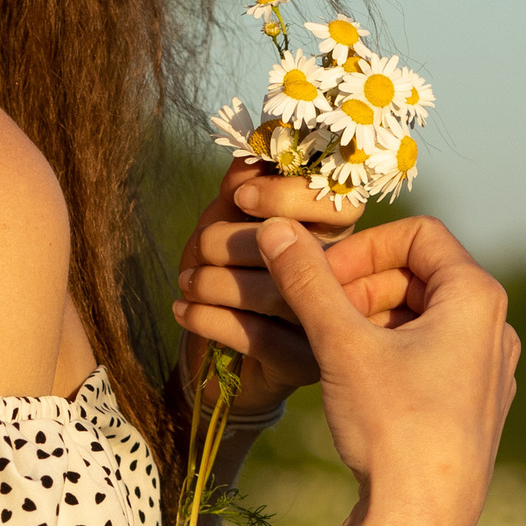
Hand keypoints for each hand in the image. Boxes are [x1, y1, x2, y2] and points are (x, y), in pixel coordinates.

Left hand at [171, 164, 412, 423]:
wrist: (216, 363)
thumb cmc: (226, 281)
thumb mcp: (225, 226)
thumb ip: (239, 189)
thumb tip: (248, 160)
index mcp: (333, 240)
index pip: (339, 206)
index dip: (291, 196)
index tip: (241, 199)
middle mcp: (342, 282)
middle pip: (305, 250)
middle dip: (240, 241)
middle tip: (203, 246)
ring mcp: (329, 327)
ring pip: (279, 294)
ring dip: (218, 281)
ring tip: (187, 280)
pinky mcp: (304, 365)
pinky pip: (259, 336)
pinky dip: (210, 318)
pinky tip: (183, 310)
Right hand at [246, 211, 518, 525]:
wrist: (424, 520)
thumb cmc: (392, 426)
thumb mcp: (342, 345)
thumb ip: (308, 281)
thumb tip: (277, 229)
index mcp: (477, 298)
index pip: (418, 235)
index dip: (363, 247)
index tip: (321, 276)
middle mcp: (494, 328)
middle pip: (418, 276)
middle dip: (360, 286)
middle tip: (314, 313)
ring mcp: (487, 370)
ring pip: (419, 319)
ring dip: (368, 320)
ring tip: (325, 347)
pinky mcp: (473, 406)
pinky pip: (428, 357)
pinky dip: (387, 354)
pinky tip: (351, 383)